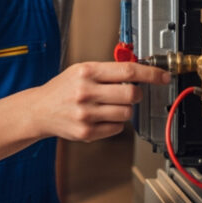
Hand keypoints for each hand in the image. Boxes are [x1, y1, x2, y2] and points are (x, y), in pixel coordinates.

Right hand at [30, 61, 170, 142]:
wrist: (38, 110)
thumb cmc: (62, 89)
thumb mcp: (80, 70)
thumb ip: (108, 70)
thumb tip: (138, 71)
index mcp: (86, 72)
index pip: (128, 70)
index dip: (151, 73)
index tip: (163, 76)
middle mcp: (85, 92)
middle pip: (132, 94)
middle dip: (136, 93)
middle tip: (128, 92)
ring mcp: (86, 114)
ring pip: (127, 113)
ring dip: (125, 109)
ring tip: (109, 105)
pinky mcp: (86, 132)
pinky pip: (117, 128)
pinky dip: (115, 123)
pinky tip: (101, 117)